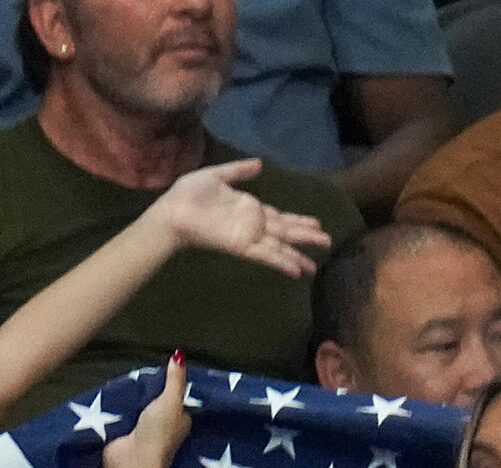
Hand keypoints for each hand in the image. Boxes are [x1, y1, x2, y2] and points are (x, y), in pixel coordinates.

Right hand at [102, 354, 193, 467]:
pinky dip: (119, 410)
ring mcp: (144, 434)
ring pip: (140, 411)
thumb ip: (175, 380)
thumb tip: (180, 355)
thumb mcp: (170, 401)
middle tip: (140, 371)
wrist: (131, 462)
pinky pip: (124, 418)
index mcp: (180, 422)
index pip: (179, 401)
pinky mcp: (125, 437)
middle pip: (158, 406)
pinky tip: (112, 396)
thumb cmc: (157, 432)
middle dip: (151, 393)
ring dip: (133, 401)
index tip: (164, 370)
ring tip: (124, 377)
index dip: (173, 387)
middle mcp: (165, 429)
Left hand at [147, 158, 332, 279]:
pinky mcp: (241, 246)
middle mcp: (252, 224)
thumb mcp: (217, 175)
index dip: (298, 220)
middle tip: (328, 241)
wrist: (172, 210)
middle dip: (306, 237)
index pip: (279, 216)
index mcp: (248, 208)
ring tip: (316, 265)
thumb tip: (260, 163)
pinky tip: (296, 270)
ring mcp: (248, 237)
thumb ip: (238, 171)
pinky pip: (265, 255)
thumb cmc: (189, 194)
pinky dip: (281, 262)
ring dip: (298, 255)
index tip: (316, 223)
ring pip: (279, 247)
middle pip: (285, 232)